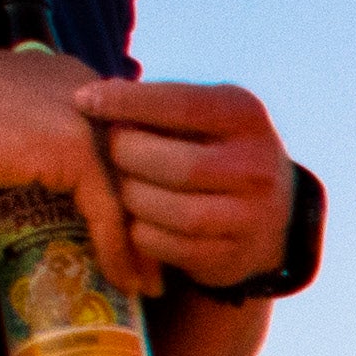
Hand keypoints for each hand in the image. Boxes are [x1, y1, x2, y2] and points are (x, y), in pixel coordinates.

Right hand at [0, 36, 154, 289]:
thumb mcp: (0, 134)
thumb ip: (31, 158)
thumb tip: (36, 212)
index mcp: (80, 85)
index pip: (129, 148)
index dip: (136, 196)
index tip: (141, 240)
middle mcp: (95, 96)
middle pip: (142, 172)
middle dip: (152, 224)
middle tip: (155, 272)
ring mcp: (87, 120)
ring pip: (133, 195)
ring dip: (142, 248)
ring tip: (145, 288)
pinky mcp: (72, 148)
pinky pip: (109, 212)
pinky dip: (117, 251)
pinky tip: (122, 282)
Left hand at [85, 79, 292, 293]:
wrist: (272, 213)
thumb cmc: (216, 150)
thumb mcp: (207, 116)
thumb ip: (161, 106)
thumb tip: (93, 99)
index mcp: (247, 118)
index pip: (183, 105)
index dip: (129, 102)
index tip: (83, 100)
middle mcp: (257, 168)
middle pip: (176, 164)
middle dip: (127, 156)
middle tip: (109, 151)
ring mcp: (250, 217)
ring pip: (170, 210)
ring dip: (132, 197)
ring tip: (122, 185)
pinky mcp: (232, 256)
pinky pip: (167, 245)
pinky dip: (140, 232)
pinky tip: (137, 218)